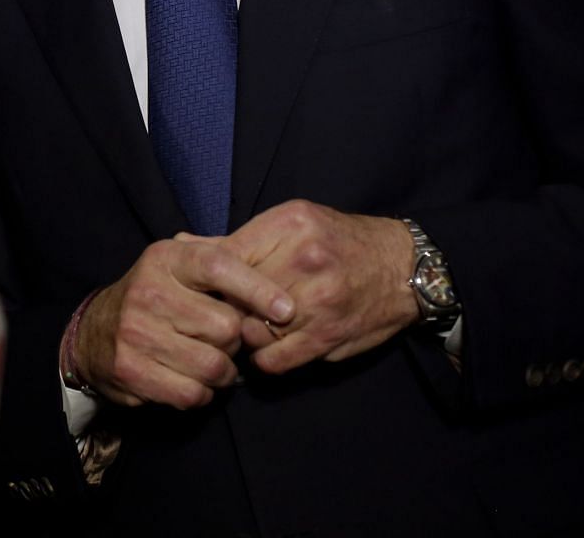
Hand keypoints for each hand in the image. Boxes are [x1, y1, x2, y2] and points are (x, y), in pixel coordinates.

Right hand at [71, 239, 293, 408]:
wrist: (94, 333)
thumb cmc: (155, 297)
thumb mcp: (179, 266)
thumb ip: (222, 262)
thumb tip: (279, 272)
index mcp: (165, 259)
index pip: (219, 266)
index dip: (257, 288)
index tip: (287, 310)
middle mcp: (149, 291)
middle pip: (225, 326)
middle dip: (236, 341)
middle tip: (225, 341)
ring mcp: (136, 332)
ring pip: (213, 365)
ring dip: (223, 372)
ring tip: (212, 362)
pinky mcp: (131, 369)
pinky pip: (192, 393)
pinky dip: (202, 394)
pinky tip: (192, 380)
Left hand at [196, 199, 419, 374]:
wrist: (403, 267)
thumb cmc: (339, 242)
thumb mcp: (292, 224)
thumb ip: (238, 239)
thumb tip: (181, 245)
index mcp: (289, 225)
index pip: (224, 257)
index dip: (209, 280)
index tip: (204, 290)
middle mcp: (303, 260)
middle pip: (235, 295)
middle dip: (225, 308)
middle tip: (224, 313)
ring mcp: (317, 301)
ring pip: (251, 330)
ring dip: (245, 334)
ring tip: (251, 326)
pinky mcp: (328, 336)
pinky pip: (274, 359)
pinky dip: (265, 358)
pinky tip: (269, 346)